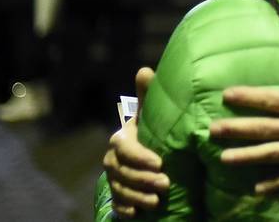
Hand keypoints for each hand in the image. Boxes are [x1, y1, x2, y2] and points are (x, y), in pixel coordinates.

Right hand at [103, 67, 167, 216]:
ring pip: (121, 190)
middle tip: (166, 183)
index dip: (140, 157)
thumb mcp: (149, 114)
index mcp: (119, 141)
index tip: (160, 162)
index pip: (124, 150)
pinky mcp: (117, 195)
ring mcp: (114, 179)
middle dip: (144, 179)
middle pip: (123, 173)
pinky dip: (127, 209)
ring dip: (138, 196)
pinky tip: (138, 213)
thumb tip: (145, 70)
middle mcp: (112, 161)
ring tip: (157, 201)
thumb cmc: (148, 130)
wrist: (141, 155)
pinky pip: (118, 205)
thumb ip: (147, 95)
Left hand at [211, 42, 278, 194]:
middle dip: (236, 129)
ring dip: (247, 156)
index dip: (247, 97)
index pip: (269, 99)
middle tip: (212, 131)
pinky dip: (276, 185)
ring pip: (271, 154)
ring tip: (225, 159)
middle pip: (262, 128)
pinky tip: (258, 190)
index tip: (226, 95)